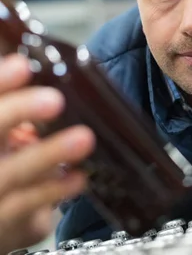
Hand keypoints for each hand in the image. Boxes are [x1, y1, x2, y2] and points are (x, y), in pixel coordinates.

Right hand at [0, 54, 95, 253]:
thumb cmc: (5, 165)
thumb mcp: (6, 129)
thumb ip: (13, 101)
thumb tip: (34, 64)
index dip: (0, 82)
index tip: (22, 65)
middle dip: (17, 112)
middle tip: (54, 100)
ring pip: (9, 175)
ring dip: (46, 155)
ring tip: (84, 138)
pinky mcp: (2, 225)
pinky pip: (26, 209)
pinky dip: (53, 191)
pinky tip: (78, 177)